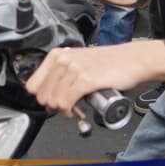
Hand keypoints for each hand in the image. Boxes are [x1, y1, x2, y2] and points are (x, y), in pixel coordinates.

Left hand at [24, 44, 154, 117]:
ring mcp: (74, 69)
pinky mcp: (86, 80)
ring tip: (72, 108)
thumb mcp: (77, 62)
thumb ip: (61, 76)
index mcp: (57, 55)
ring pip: (54, 100)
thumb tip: (48, 98)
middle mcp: (63, 60)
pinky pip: (67, 102)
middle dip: (51, 105)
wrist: (131, 60)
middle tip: (64, 107)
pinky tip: (76, 110)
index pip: (33, 84)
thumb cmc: (107, 62)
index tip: (51, 101)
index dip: (41, 97)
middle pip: (42, 95)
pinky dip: (69, 110)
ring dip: (62, 110)